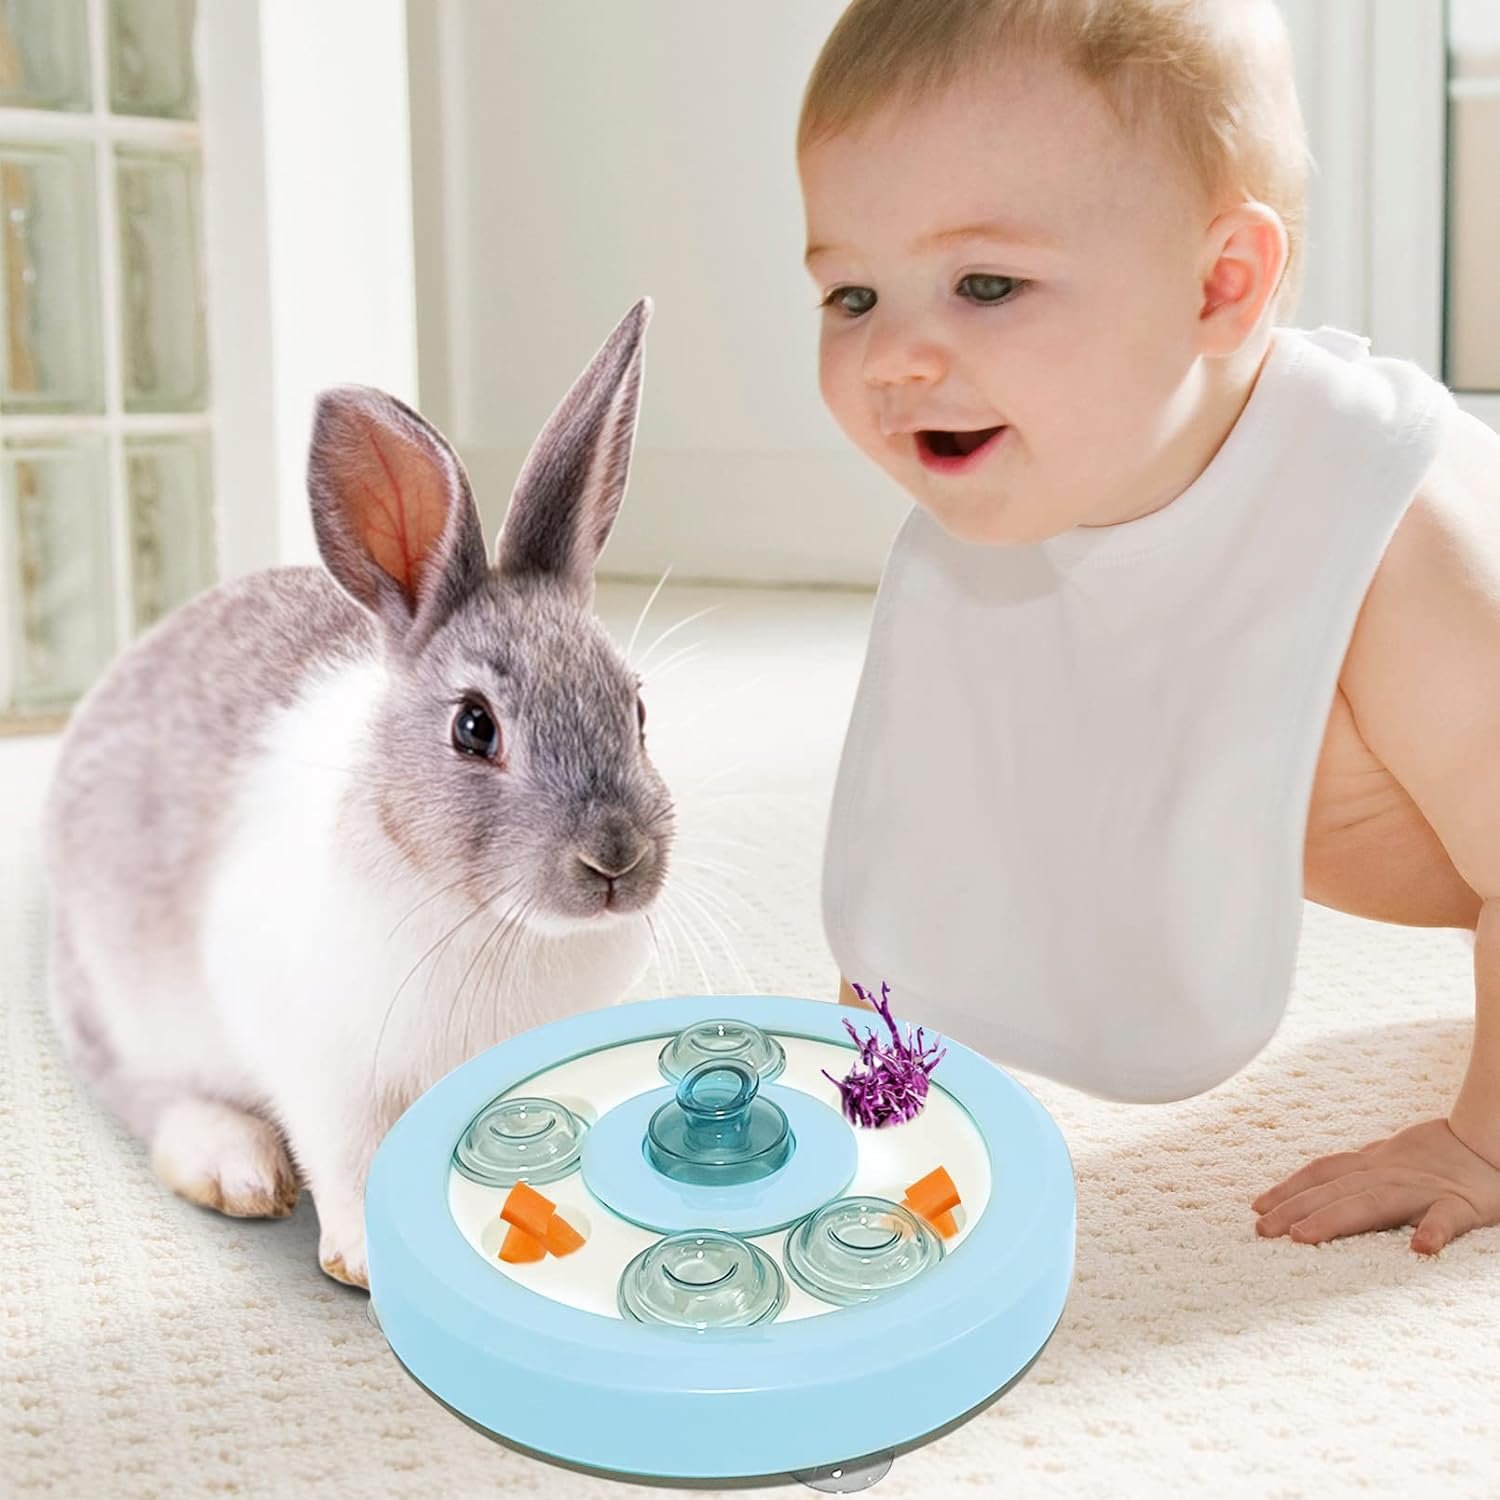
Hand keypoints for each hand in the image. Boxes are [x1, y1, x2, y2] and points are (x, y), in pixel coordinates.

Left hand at [1251, 1117, 1499, 1254]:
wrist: (1493, 1144)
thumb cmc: (1436, 1160)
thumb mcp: (1389, 1161)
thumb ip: (1355, 1172)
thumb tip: (1310, 1181)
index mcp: (1374, 1167)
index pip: (1322, 1174)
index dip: (1289, 1188)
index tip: (1257, 1207)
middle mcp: (1391, 1175)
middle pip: (1335, 1191)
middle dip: (1295, 1208)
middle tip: (1262, 1229)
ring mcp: (1424, 1189)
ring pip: (1373, 1203)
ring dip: (1335, 1218)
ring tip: (1302, 1236)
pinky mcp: (1462, 1204)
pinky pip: (1446, 1218)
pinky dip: (1433, 1230)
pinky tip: (1420, 1249)